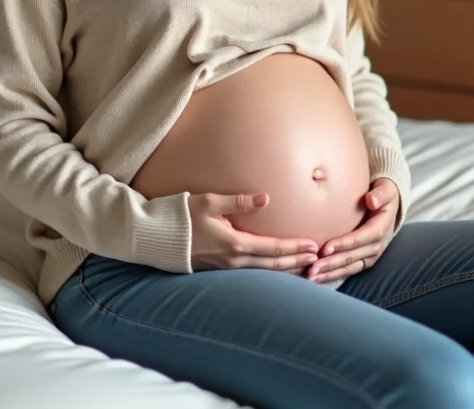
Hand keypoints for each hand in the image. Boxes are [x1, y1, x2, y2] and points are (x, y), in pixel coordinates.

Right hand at [189, 192, 319, 273]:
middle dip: (296, 261)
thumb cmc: (181, 216)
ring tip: (303, 267)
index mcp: (234, 244)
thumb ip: (239, 201)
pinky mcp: (217, 270)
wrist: (155, 238)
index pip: (273, 248)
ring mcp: (225, 269)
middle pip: (272, 265)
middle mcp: (233, 261)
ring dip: (284, 269)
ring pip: (262, 272)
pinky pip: (251, 274)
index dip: (294, 248)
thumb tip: (266, 199)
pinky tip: (275, 270)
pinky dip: (268, 272)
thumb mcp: (209, 202)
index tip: (313, 246)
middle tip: (317, 258)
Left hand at [307, 178, 398, 284]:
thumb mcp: (386, 190)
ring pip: (349, 267)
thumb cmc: (383, 195)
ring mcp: (371, 256)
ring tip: (312, 277)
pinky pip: (348, 270)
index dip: (344, 244)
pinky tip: (318, 278)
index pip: (360, 238)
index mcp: (380, 228)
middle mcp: (377, 246)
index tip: (325, 248)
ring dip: (331, 273)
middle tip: (312, 268)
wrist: (388, 205)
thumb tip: (372, 200)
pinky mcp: (364, 261)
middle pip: (352, 257)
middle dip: (332, 264)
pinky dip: (333, 275)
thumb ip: (380, 194)